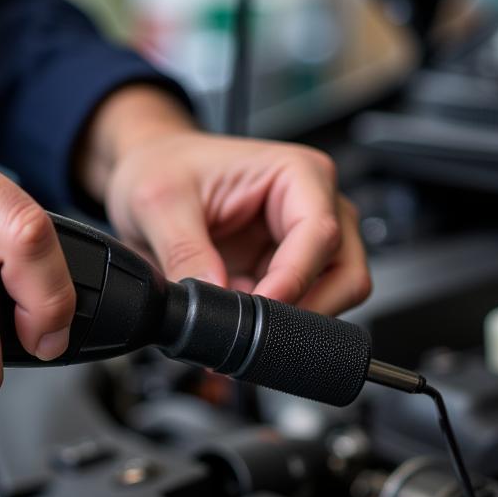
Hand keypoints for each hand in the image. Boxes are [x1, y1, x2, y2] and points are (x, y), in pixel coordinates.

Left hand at [78, 86, 369, 314]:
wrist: (152, 172)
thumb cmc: (165, 165)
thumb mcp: (158, 202)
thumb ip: (185, 251)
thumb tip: (212, 295)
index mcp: (299, 174)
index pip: (320, 235)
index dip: (293, 281)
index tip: (256, 309)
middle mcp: (316, 206)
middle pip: (345, 275)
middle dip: (304, 312)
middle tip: (253, 332)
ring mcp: (307, 244)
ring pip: (333, 299)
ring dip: (288, 323)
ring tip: (237, 326)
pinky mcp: (289, 272)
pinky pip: (300, 311)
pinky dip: (271, 328)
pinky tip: (236, 327)